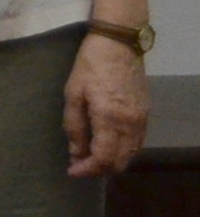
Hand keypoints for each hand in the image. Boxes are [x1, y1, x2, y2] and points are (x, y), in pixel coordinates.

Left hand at [65, 32, 149, 177]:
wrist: (119, 45)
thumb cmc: (90, 66)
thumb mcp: (73, 94)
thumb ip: (74, 126)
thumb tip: (76, 153)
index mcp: (110, 119)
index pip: (103, 158)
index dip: (87, 170)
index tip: (71, 171)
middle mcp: (131, 124)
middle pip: (119, 162)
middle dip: (98, 170)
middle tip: (78, 166)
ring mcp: (142, 120)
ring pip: (130, 155)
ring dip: (110, 162)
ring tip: (89, 158)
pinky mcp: (146, 114)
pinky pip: (136, 143)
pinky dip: (121, 151)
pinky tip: (105, 146)